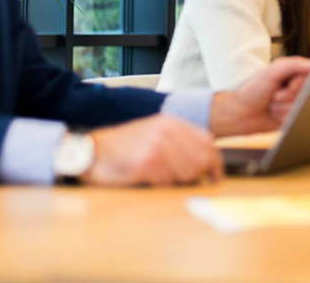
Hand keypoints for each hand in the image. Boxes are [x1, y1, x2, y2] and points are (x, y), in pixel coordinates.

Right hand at [84, 115, 221, 186]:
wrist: (93, 149)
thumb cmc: (126, 144)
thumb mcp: (156, 132)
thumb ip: (181, 140)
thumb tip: (208, 160)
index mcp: (173, 123)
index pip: (209, 145)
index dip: (216, 165)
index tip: (216, 178)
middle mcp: (168, 132)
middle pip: (202, 161)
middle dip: (198, 176)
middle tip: (186, 183)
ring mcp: (157, 146)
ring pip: (187, 174)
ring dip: (178, 182)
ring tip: (162, 178)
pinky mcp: (145, 163)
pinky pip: (166, 182)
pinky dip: (161, 186)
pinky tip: (148, 179)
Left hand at [209, 56, 309, 136]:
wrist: (237, 115)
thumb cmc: (251, 91)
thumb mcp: (272, 72)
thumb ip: (295, 65)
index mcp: (293, 73)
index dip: (300, 83)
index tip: (290, 84)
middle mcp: (296, 87)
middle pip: (308, 93)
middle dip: (289, 96)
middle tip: (275, 95)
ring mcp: (294, 103)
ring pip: (302, 108)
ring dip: (284, 108)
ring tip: (272, 105)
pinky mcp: (292, 118)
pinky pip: (297, 119)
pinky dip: (284, 118)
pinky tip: (274, 115)